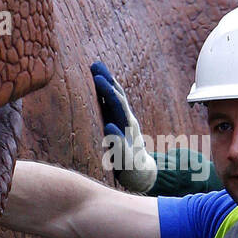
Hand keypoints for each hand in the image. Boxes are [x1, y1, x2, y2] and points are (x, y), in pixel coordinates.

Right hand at [91, 61, 156, 194]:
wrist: (142, 174)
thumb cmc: (133, 169)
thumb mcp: (126, 160)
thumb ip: (119, 144)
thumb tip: (109, 126)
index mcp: (128, 126)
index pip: (117, 104)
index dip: (108, 90)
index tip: (98, 78)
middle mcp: (126, 120)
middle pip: (117, 95)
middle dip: (107, 79)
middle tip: (95, 64)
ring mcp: (122, 121)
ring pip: (114, 97)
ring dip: (105, 82)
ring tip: (95, 68)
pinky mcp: (117, 124)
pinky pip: (109, 105)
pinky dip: (103, 93)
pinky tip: (96, 86)